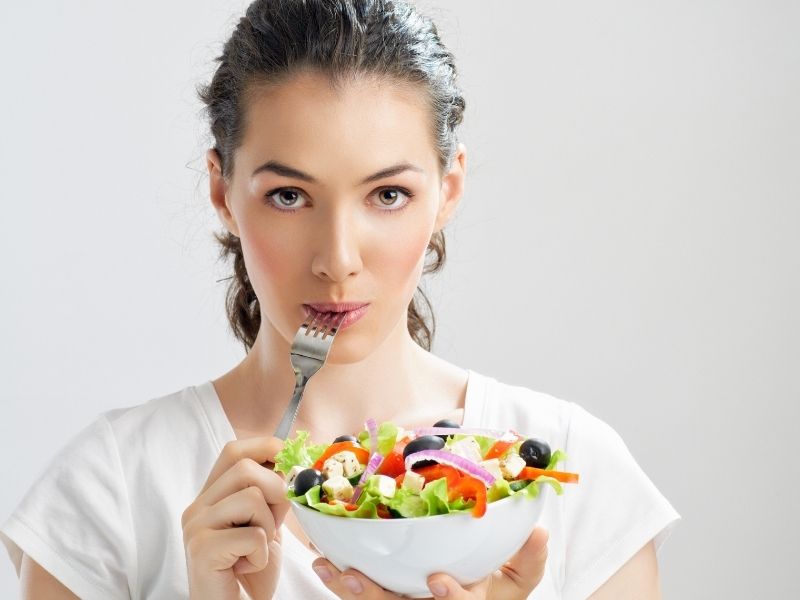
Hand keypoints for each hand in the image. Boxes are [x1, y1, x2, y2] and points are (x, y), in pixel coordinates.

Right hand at [181, 437, 289, 599]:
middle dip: (275, 492)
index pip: (234, 450)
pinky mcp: (202, 550)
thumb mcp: (265, 521)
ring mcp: (196, 527)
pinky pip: (252, 535)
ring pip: (251, 498)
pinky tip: (247, 566)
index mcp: (211, 495)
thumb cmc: (252, 570)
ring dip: (269, 526)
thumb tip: (296, 462)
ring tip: (256, 549)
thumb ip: (271, 492)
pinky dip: (262, 554)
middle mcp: (197, 507)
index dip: (267, 448)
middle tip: (274, 524)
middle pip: (246, 468)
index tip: (291, 461)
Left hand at [311, 527, 548, 598]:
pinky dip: (344, 582)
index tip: (437, 580)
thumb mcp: (517, 582)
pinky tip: (327, 564)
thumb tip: (539, 530)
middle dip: (375, 598)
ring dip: (351, 589)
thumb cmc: (494, 592)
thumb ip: (528, 560)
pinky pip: (364, 597)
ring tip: (330, 567)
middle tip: (354, 576)